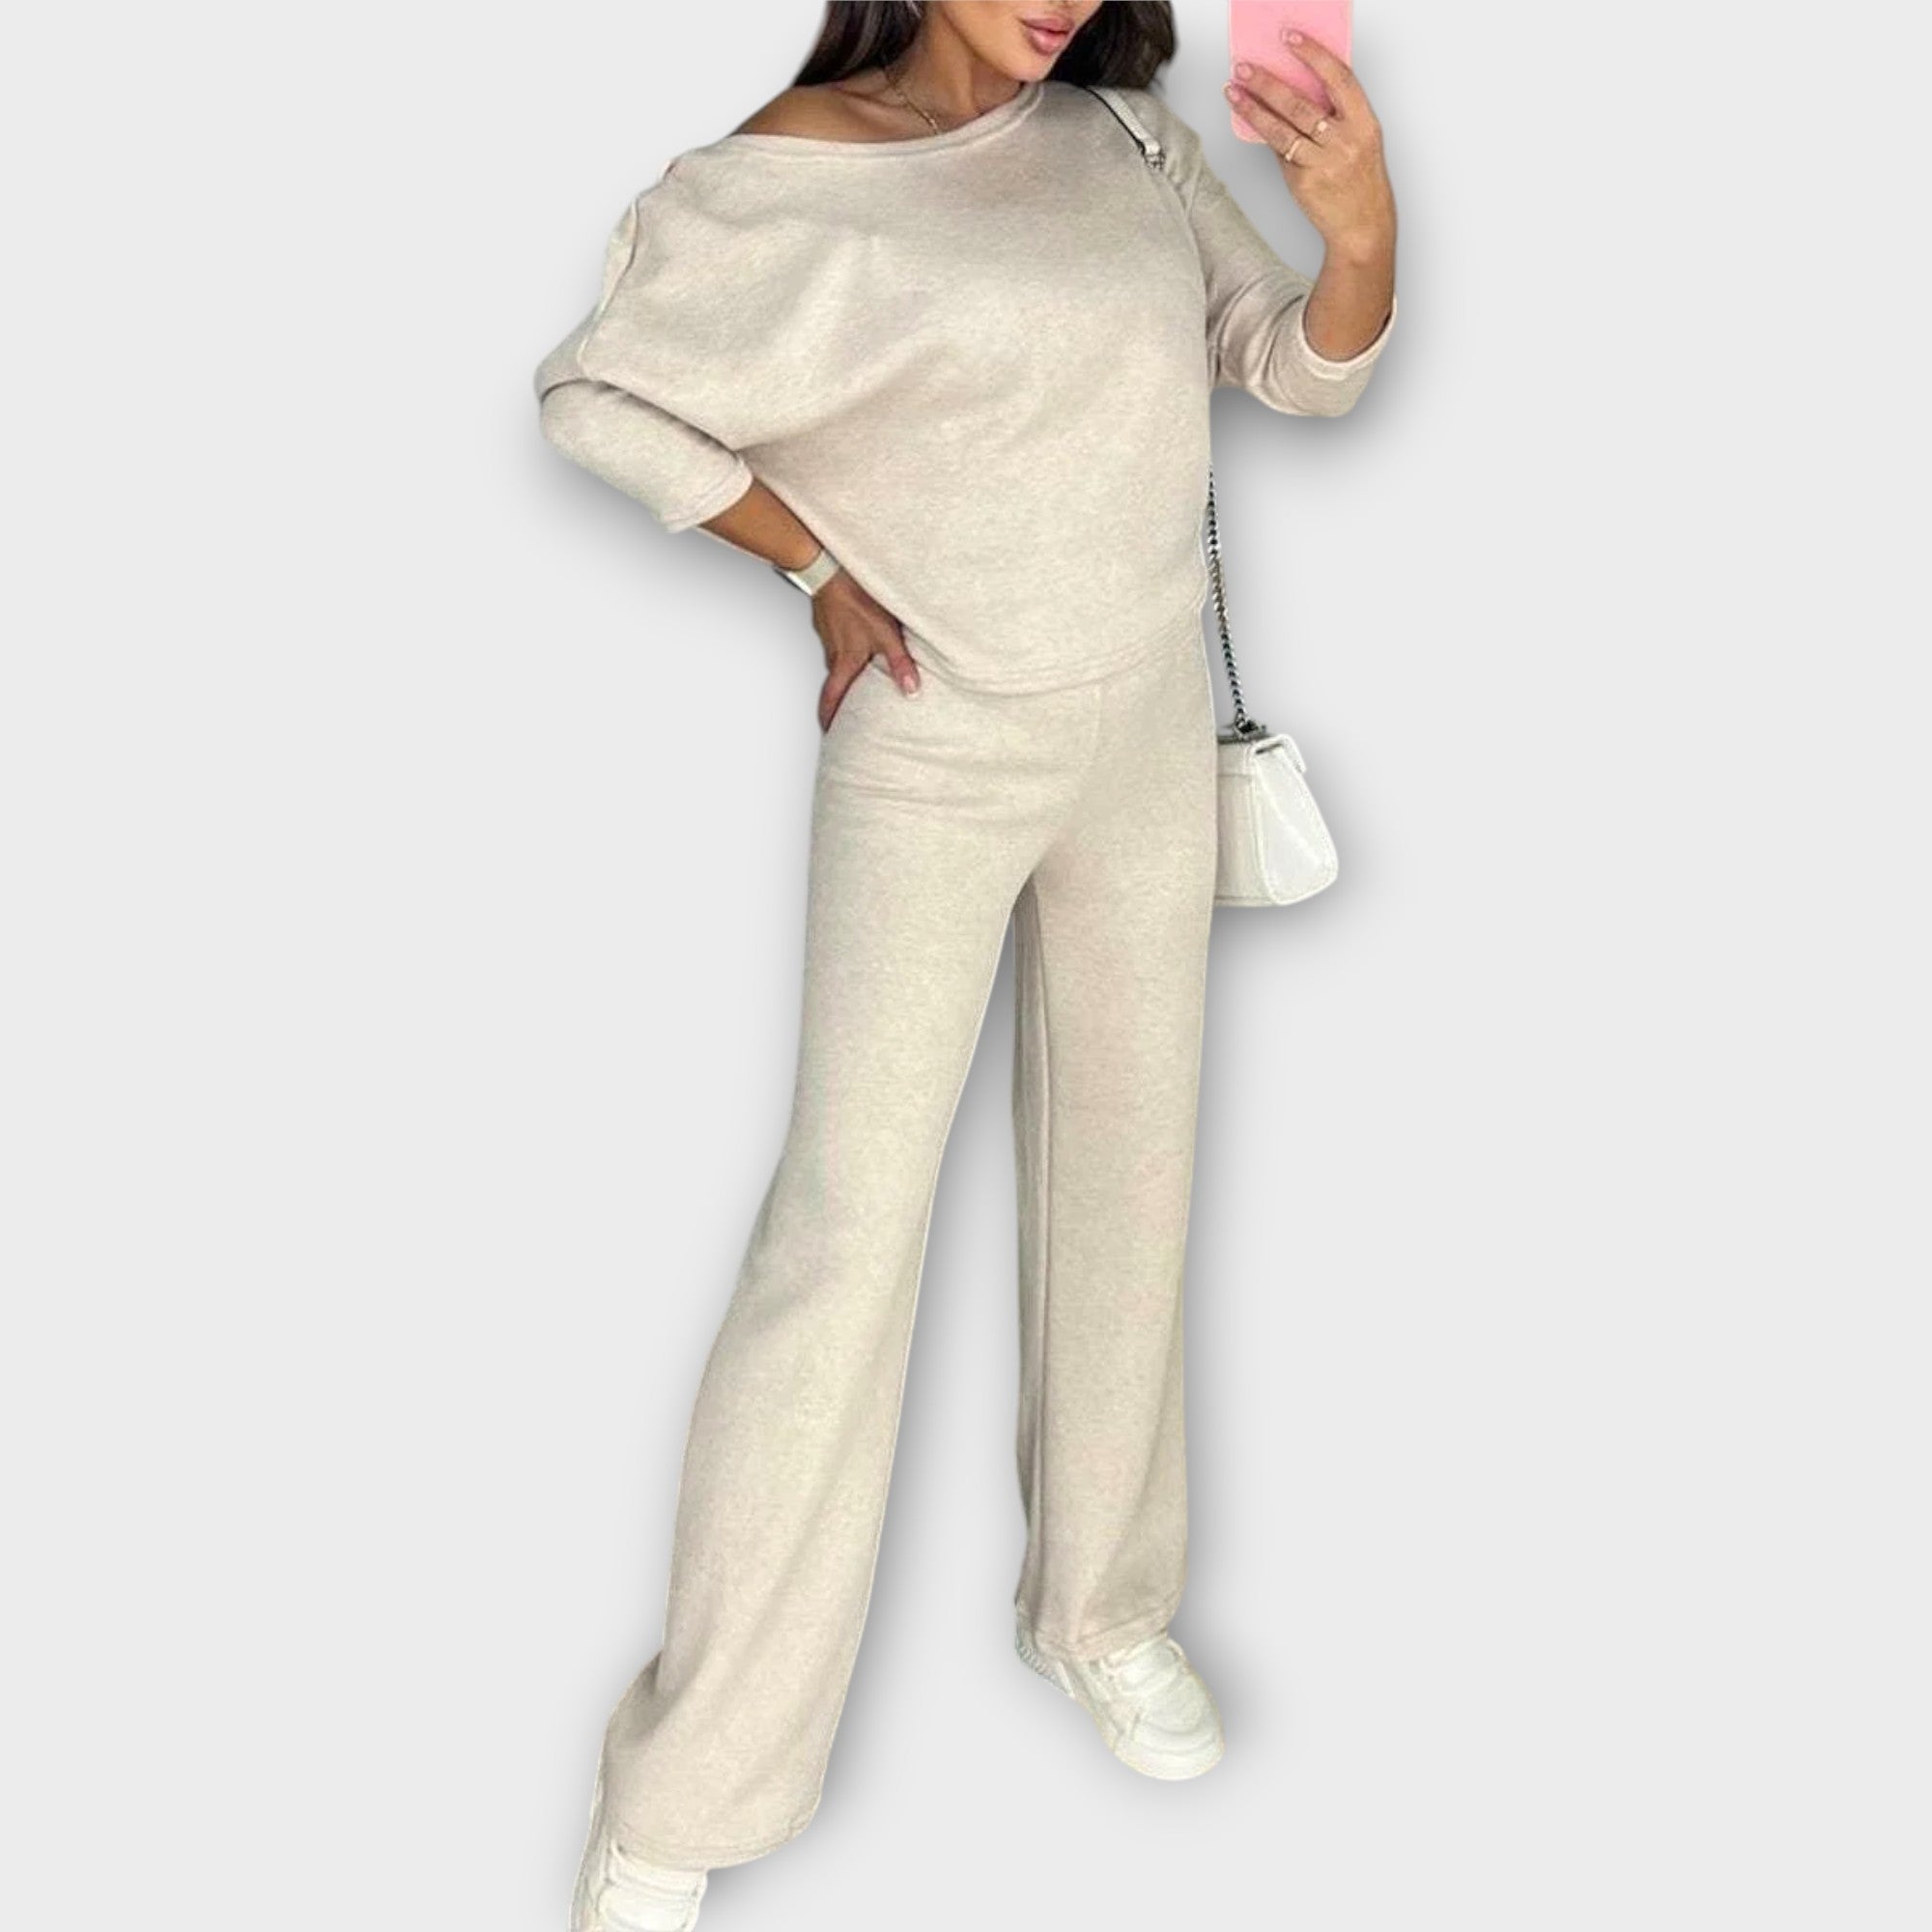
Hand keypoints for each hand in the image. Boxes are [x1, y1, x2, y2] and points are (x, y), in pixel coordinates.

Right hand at [810, 570, 921, 731]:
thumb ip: (899, 663)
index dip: (830, 719)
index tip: (831, 734)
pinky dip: (848, 654)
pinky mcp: (831, 624)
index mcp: (844, 663)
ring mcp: (830, 639)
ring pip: (838, 665)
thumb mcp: (886, 634)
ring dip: (847, 677)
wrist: (830, 570)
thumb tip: (911, 691)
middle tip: (848, 715)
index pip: (832, 700)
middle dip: (841, 702)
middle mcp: (833, 655)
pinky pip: (839, 647)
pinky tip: (861, 648)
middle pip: (835, 686)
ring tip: (861, 683)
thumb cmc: (856, 599)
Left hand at [1225, 29, 1394, 260]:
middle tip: (1244, 66)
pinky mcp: (1304, 182)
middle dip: (1267, 82)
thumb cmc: (1359, 180)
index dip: (1314, 54)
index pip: (1338, 78)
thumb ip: (1333, 115)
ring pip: (1281, 129)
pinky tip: (1248, 119)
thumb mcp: (1359, 140)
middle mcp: (1345, 141)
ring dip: (1253, 107)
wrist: (1362, 226)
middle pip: (1300, 104)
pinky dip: (1263, 135)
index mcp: (1364, 123)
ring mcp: (1323, 163)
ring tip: (1233, 90)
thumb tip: (1292, 90)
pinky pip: (1279, 153)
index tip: (1291, 37)